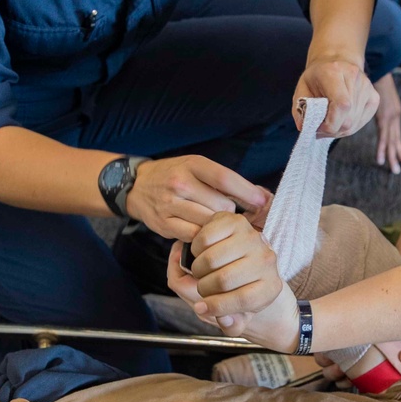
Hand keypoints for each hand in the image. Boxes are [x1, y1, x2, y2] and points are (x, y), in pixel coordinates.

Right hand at [126, 155, 269, 241]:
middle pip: (221, 206)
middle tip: (228, 213)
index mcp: (193, 165)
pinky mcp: (164, 224)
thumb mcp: (196, 167)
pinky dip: (202, 236)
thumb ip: (224, 180)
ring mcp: (170, 204)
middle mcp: (180, 183)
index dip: (248, 193)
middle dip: (231, 212)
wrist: (137, 186)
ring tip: (214, 221)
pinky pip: (194, 236)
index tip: (263, 202)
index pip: (225, 179)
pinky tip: (202, 230)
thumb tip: (261, 196)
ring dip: (217, 226)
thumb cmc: (175, 175)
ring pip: (209, 223)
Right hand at [188, 211, 284, 312]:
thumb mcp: (242, 315)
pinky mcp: (236, 221)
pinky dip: (196, 248)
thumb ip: (232, 325)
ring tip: (201, 272)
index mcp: (271, 287)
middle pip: (223, 280)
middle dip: (204, 288)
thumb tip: (219, 317)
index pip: (243, 300)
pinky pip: (205, 237)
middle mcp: (266, 261)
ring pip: (211, 259)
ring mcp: (252, 238)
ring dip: (198, 269)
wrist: (250, 260)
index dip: (216, 307)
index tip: (201, 308)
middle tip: (202, 288)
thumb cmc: (245, 290)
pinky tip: (201, 254)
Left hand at [293, 58, 378, 137]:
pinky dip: (350, 127)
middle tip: (321, 128)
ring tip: (329, 122)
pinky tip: (340, 120)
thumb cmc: (317, 77)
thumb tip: (304, 128)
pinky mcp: (374, 97)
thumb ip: (300, 109)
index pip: (341, 105)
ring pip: (354, 124)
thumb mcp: (302, 88)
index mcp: (334, 72)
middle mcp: (354, 77)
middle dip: (332, 130)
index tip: (318, 128)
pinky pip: (362, 122)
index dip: (330, 124)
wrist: (336, 61)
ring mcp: (367, 87)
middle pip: (348, 119)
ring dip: (339, 130)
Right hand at [373, 74, 400, 174]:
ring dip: (392, 156)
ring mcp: (390, 118)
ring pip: (392, 142)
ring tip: (394, 170)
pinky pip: (383, 137)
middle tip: (399, 169)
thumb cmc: (377, 79)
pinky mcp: (384, 118)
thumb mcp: (379, 94)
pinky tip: (381, 159)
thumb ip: (377, 102)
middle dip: (398, 155)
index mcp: (394, 112)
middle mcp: (395, 117)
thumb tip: (370, 105)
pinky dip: (382, 149)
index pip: (396, 133)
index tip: (400, 157)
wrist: (379, 70)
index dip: (397, 146)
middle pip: (396, 140)